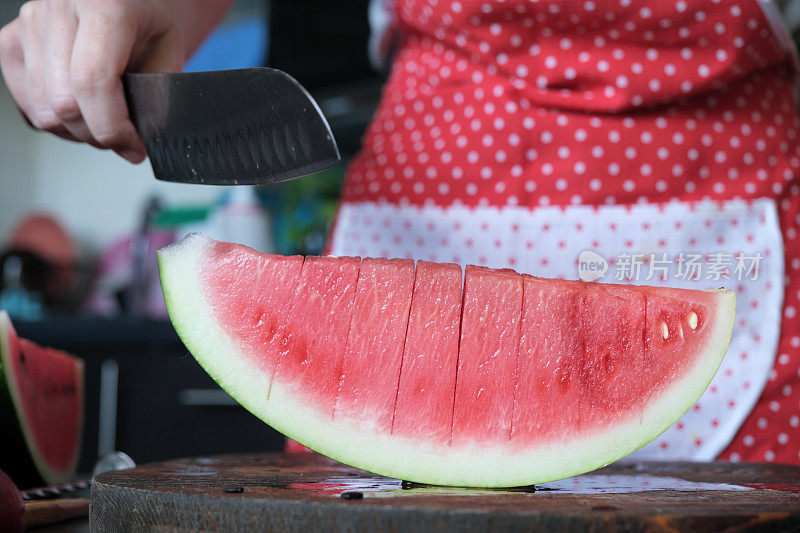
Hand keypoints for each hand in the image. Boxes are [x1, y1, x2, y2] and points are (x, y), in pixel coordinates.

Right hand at [0, 0, 183, 162]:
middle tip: (125, 139)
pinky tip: (82, 111)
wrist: (122, 0)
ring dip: (79, 134)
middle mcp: (57, 9)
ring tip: (105, 122)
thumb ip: (156, 94)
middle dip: (99, 136)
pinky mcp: (10, 42)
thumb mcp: (167, 50)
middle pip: (65, 104)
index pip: (92, 81)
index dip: (112, 127)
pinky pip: (28, 107)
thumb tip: (136, 141)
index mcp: (102, 5)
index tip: (134, 147)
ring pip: (44, 112)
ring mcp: (28, 25)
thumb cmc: (145, 21)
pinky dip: (57, 123)